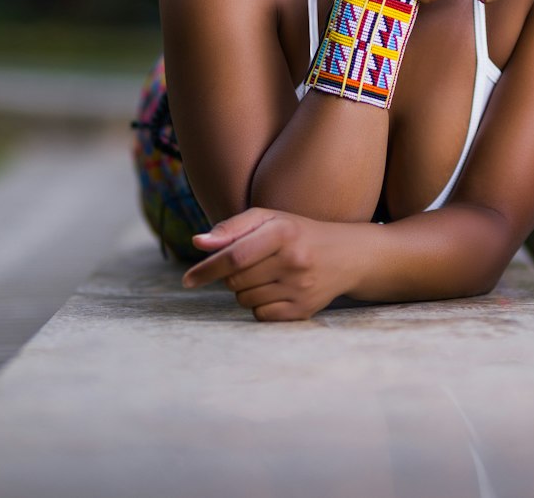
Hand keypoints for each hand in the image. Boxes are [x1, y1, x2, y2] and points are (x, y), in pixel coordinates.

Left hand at [182, 208, 353, 320]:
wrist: (345, 255)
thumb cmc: (296, 233)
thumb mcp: (269, 219)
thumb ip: (232, 228)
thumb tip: (198, 243)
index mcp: (283, 231)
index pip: (234, 256)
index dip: (206, 268)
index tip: (187, 280)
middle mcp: (294, 260)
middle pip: (235, 280)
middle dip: (231, 275)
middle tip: (251, 264)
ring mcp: (300, 288)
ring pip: (245, 299)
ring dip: (245, 289)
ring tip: (268, 274)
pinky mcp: (303, 311)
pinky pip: (260, 315)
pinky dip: (260, 305)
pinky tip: (278, 290)